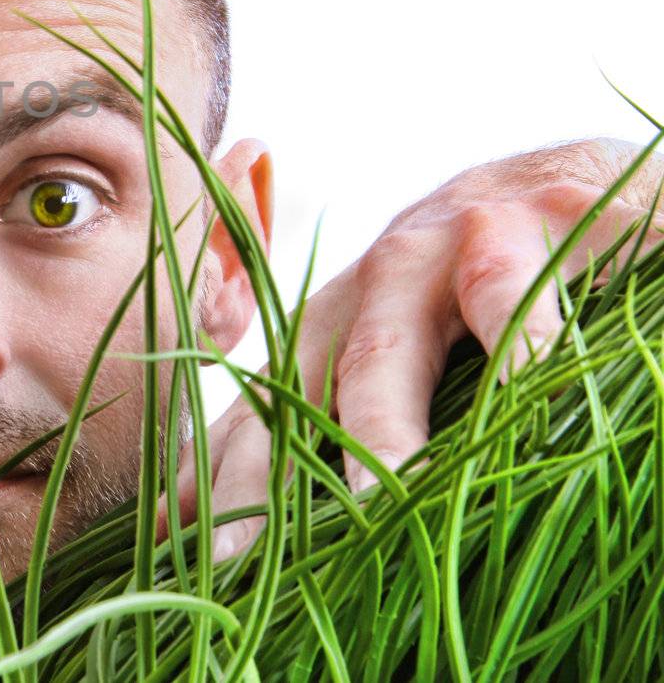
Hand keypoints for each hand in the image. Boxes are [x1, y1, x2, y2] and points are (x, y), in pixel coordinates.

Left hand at [179, 137, 662, 558]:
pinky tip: (522, 386)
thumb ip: (347, 436)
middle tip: (238, 556)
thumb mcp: (410, 361)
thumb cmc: (477, 295)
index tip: (181, 559)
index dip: (216, 490)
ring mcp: (424, 257)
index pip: (259, 422)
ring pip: (385, 353)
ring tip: (383, 491)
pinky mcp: (508, 231)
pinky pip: (499, 293)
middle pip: (295, 395)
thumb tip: (275, 542)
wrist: (559, 182)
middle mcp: (356, 295)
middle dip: (262, 477)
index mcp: (327, 335)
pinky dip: (510, 342)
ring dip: (378, 426)